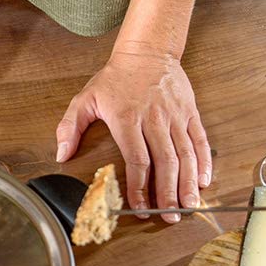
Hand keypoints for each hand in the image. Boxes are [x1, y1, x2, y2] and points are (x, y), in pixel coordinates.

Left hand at [55, 45, 212, 223]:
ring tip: (188, 206)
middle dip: (168, 192)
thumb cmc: (115, 78)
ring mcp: (175, 115)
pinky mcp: (190, 112)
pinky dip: (204, 162)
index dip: (139, 187)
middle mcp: (154, 118)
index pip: (137, 160)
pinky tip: (204, 181)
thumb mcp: (85, 98)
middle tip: (169, 216)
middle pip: (164, 162)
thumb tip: (61, 155)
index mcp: (127, 119)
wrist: (147, 49)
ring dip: (188, 183)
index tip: (139, 207)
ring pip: (185, 154)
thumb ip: (70, 127)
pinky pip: (200, 139)